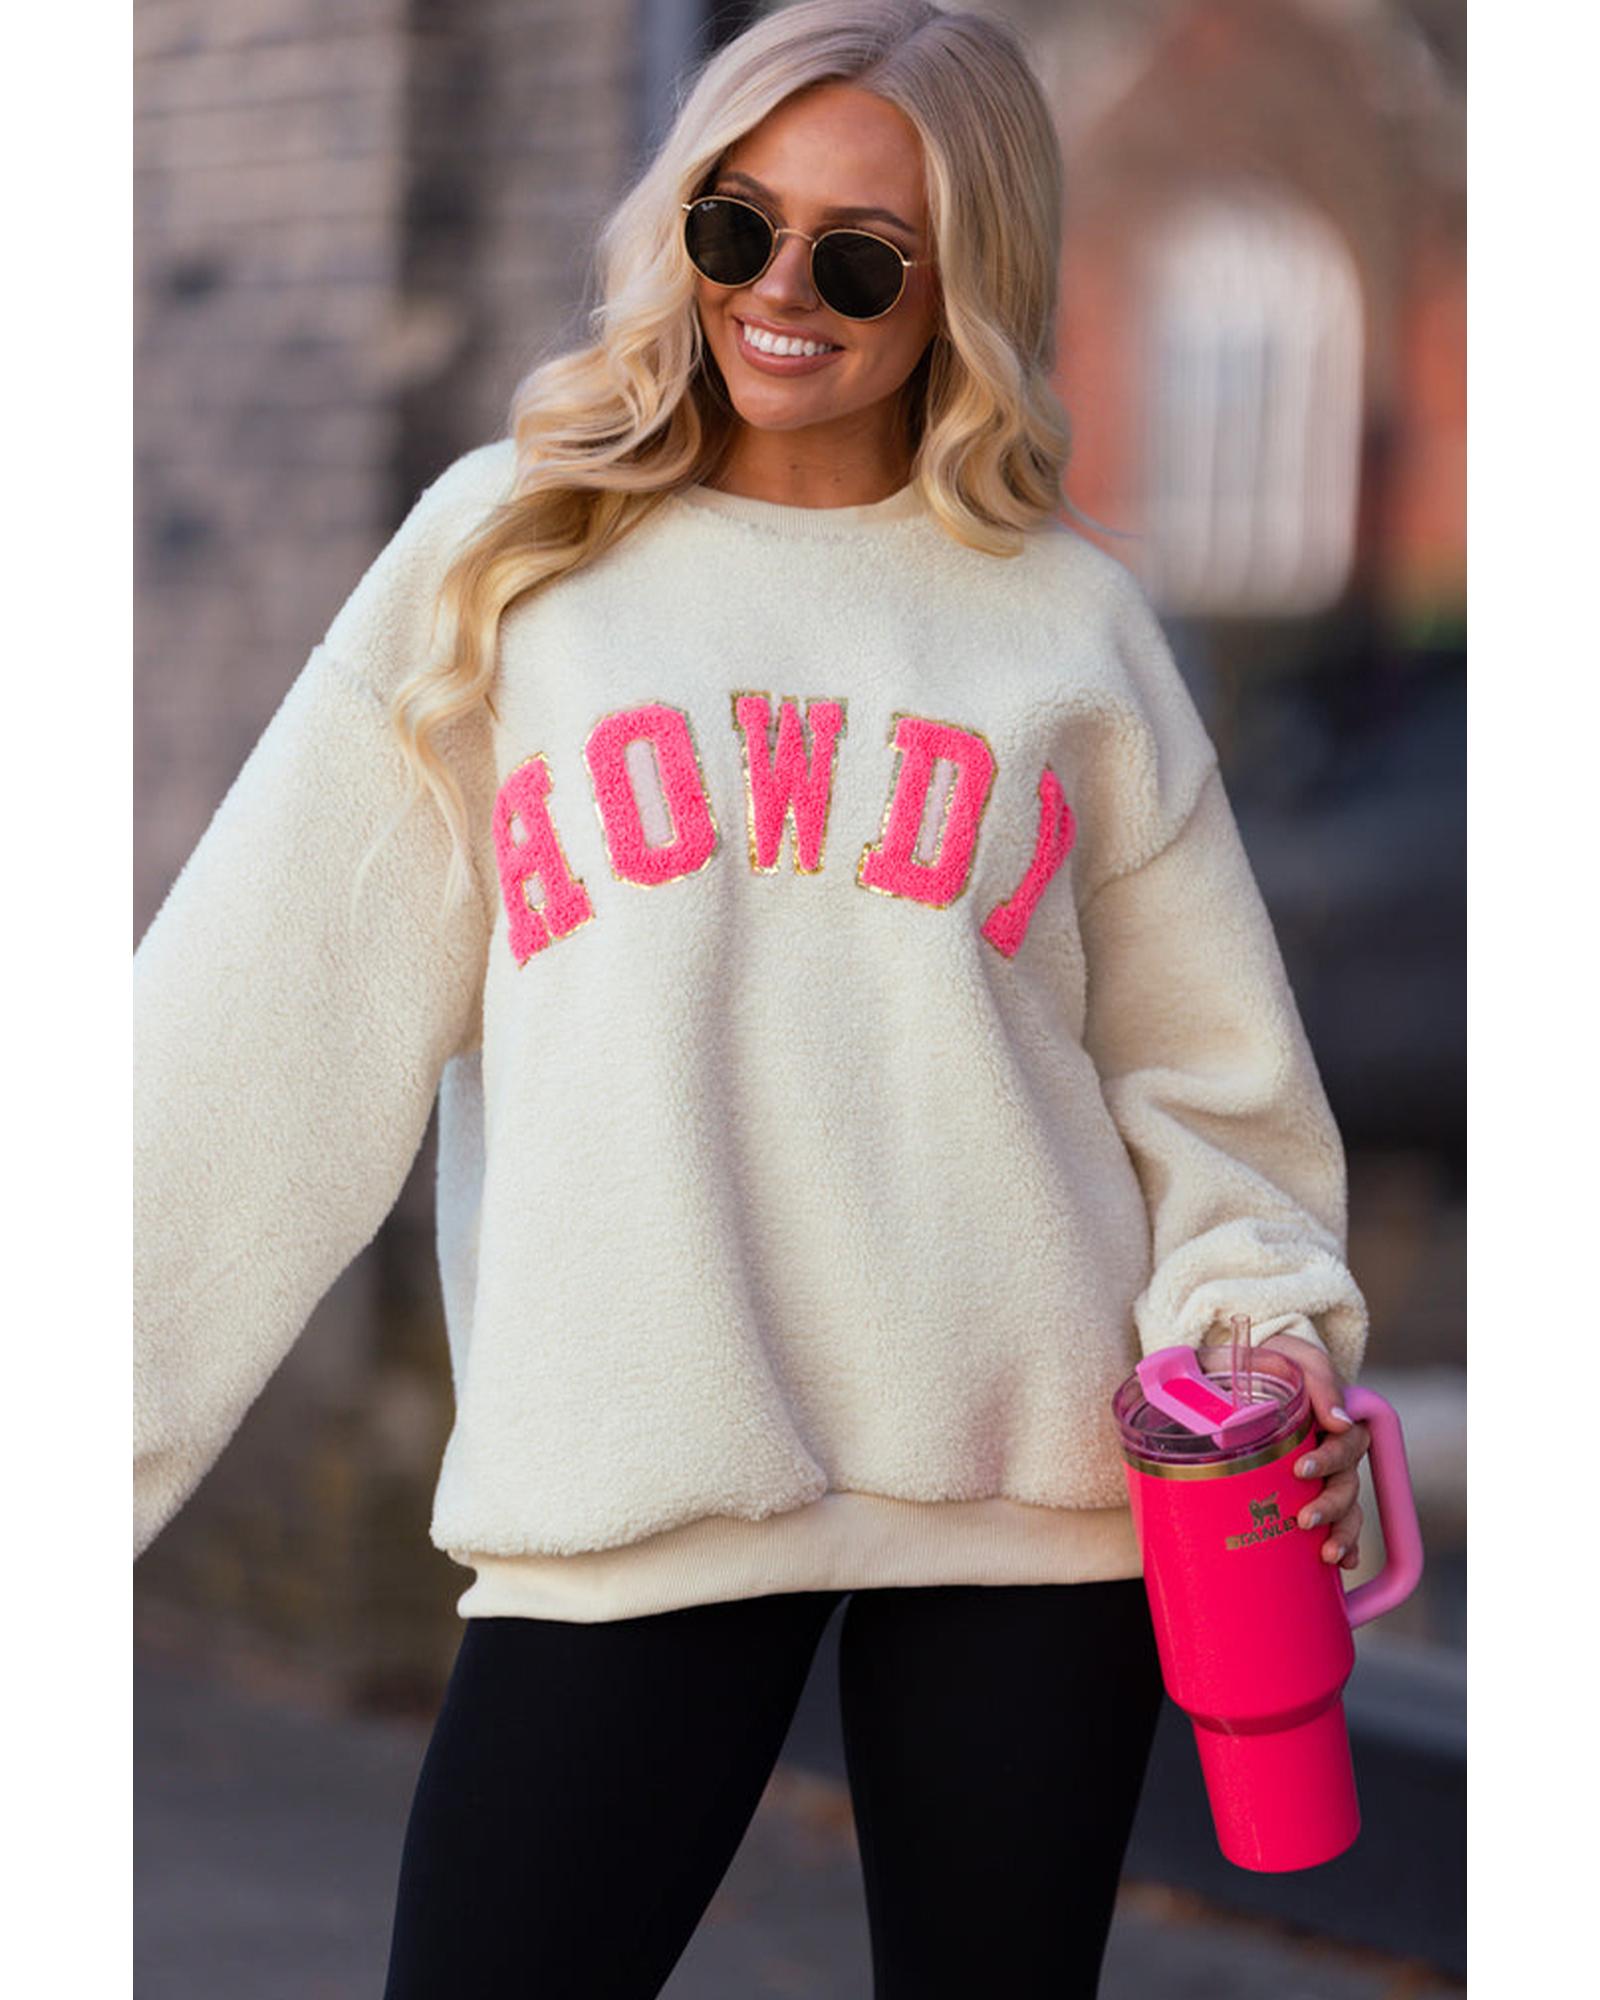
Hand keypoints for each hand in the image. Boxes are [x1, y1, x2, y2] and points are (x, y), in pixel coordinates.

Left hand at [1255, 1330, 1370, 1570]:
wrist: (1225, 1365)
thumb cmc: (1253, 1359)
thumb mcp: (1276, 1355)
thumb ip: (1306, 1374)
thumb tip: (1338, 1420)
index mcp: (1324, 1412)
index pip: (1348, 1437)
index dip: (1333, 1456)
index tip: (1303, 1468)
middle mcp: (1326, 1442)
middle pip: (1348, 1477)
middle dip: (1332, 1501)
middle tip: (1305, 1516)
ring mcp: (1317, 1467)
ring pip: (1348, 1501)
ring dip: (1342, 1527)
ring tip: (1325, 1549)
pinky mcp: (1302, 1487)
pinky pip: (1336, 1519)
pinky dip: (1345, 1543)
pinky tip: (1340, 1564)